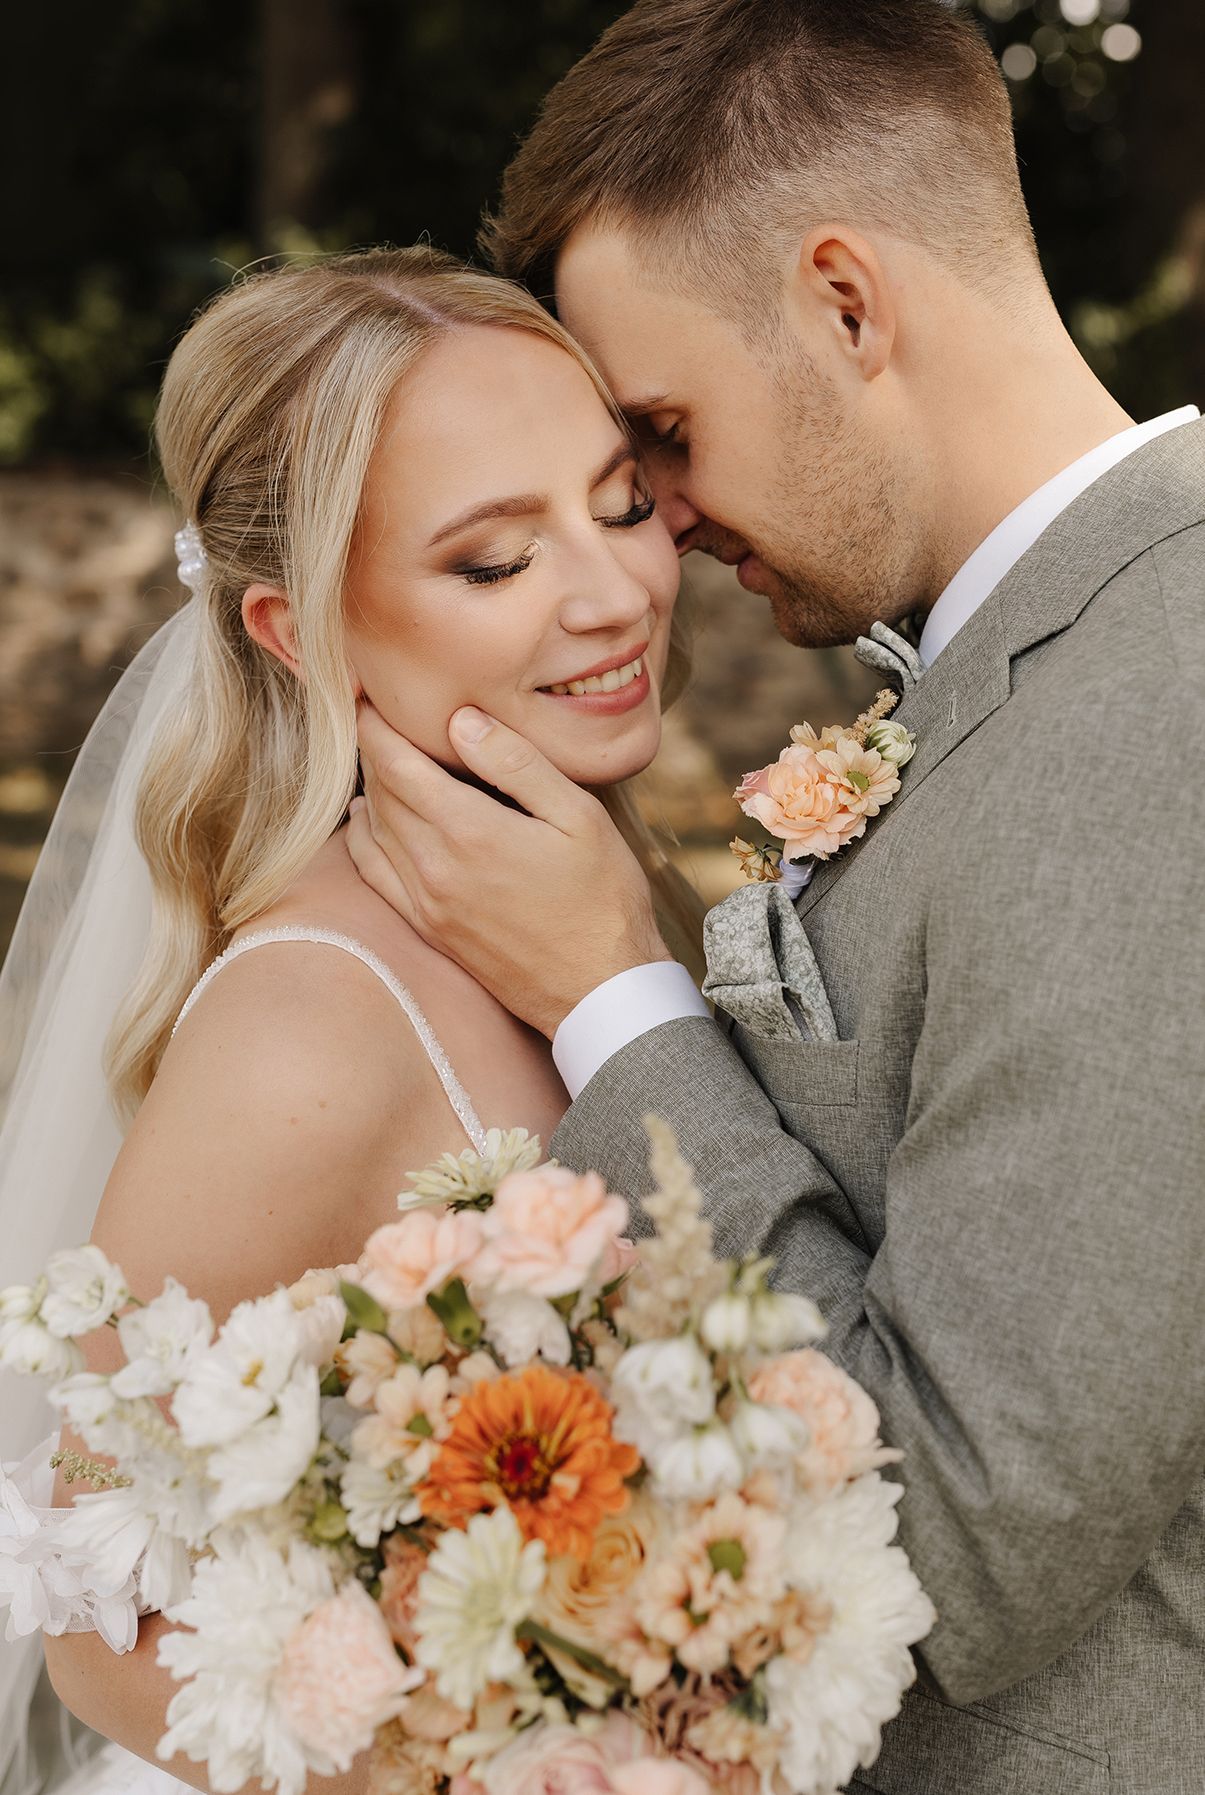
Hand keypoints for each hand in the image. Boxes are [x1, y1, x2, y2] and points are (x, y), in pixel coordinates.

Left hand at [349, 702, 670, 1036]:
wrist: (600, 991)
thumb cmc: (603, 898)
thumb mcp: (578, 817)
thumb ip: (517, 763)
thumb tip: (462, 720)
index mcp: (469, 831)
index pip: (396, 763)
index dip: (375, 725)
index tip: (368, 698)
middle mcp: (434, 867)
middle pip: (380, 792)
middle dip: (373, 750)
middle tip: (377, 718)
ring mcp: (426, 902)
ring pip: (373, 830)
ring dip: (371, 790)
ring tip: (381, 760)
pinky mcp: (429, 929)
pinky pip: (373, 874)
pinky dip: (364, 838)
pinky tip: (371, 820)